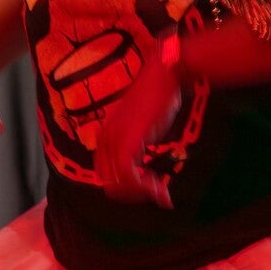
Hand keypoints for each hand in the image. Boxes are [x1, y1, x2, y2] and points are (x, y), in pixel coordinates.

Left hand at [90, 46, 183, 206]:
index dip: (125, 188)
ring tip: (161, 195)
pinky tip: (160, 190)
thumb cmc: (159, 94)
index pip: (105, 174)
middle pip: (109, 183)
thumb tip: (142, 162)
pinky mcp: (128, 141)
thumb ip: (136, 141)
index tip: (147, 189)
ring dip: (141, 194)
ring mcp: (115, 141)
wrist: (165, 74)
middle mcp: (105, 139)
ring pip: (118, 184)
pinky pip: (129, 176)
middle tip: (155, 195)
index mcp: (106, 135)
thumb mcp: (142, 122)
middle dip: (133, 195)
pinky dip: (145, 188)